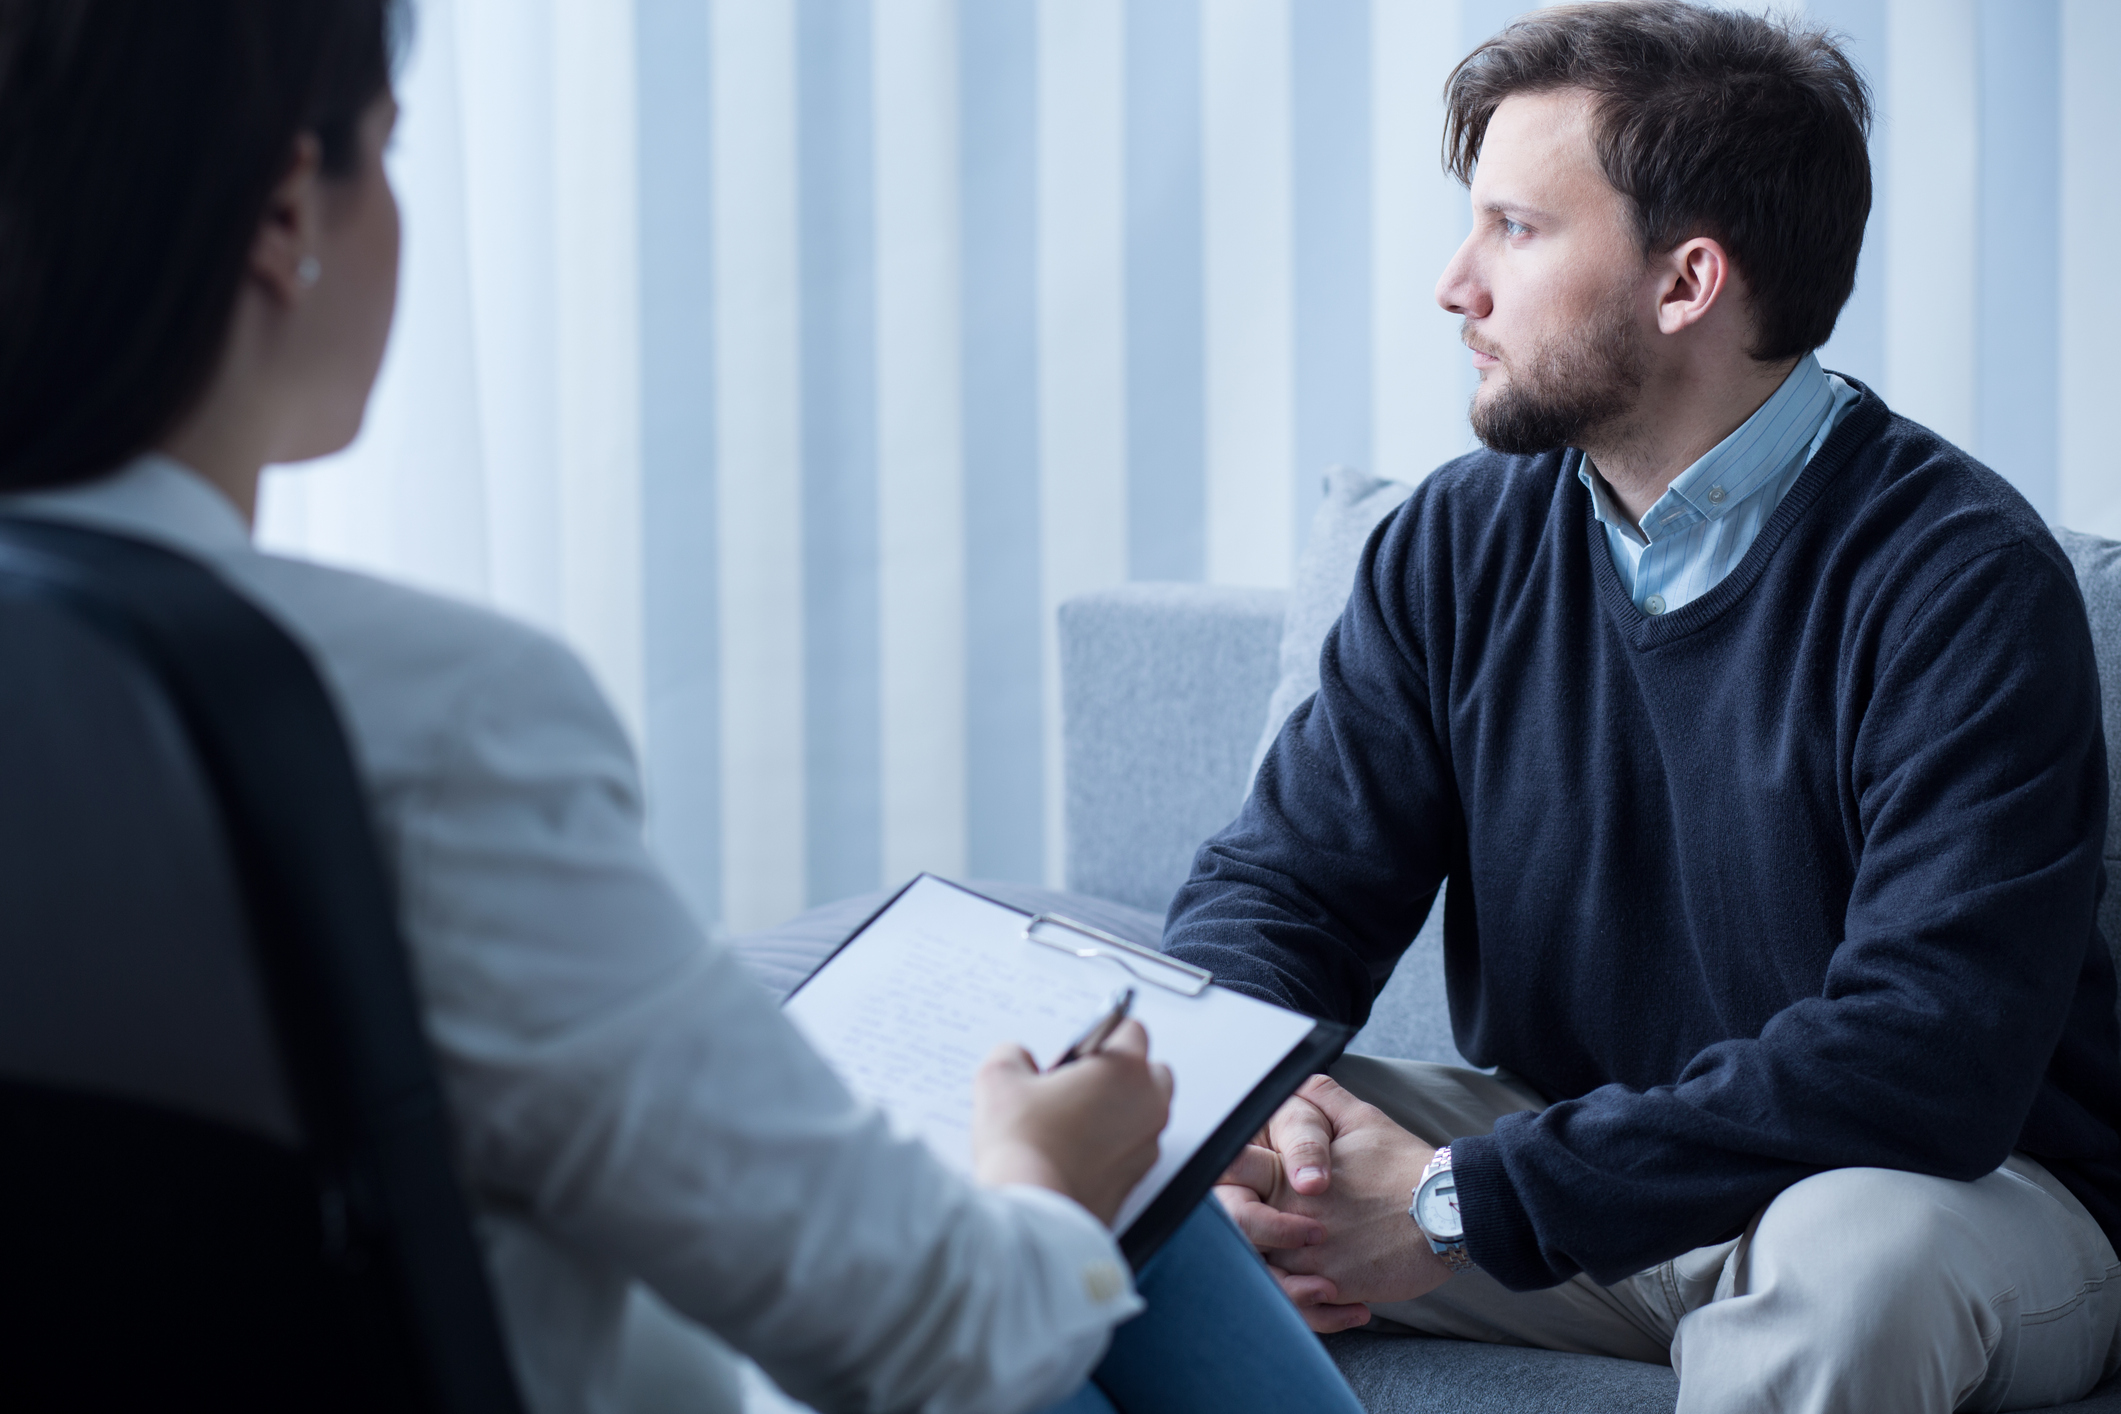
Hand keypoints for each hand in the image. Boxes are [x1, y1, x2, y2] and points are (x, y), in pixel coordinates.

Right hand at [972, 1019, 1172, 1225]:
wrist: (1032, 1212)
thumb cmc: (1024, 1147)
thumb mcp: (999, 1079)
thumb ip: (1014, 1055)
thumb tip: (1020, 1059)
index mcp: (1125, 1071)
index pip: (1130, 1029)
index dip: (1097, 1036)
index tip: (1075, 1052)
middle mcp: (1147, 1106)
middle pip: (1151, 1071)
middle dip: (1120, 1072)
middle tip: (1077, 1085)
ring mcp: (1146, 1147)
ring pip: (1146, 1113)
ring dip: (1120, 1110)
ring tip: (1074, 1120)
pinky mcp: (1136, 1180)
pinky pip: (1133, 1150)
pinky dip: (1114, 1146)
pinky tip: (1075, 1152)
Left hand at [1213, 1074, 1451, 1331]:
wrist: (1450, 1210)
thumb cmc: (1406, 1166)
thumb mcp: (1363, 1119)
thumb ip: (1322, 1099)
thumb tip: (1298, 1077)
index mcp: (1290, 1175)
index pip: (1231, 1173)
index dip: (1219, 1176)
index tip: (1225, 1183)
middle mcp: (1292, 1217)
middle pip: (1235, 1231)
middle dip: (1238, 1232)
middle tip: (1251, 1231)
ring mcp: (1311, 1256)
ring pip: (1262, 1272)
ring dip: (1267, 1270)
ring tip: (1286, 1265)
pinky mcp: (1334, 1287)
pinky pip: (1299, 1304)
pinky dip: (1301, 1303)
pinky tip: (1317, 1292)